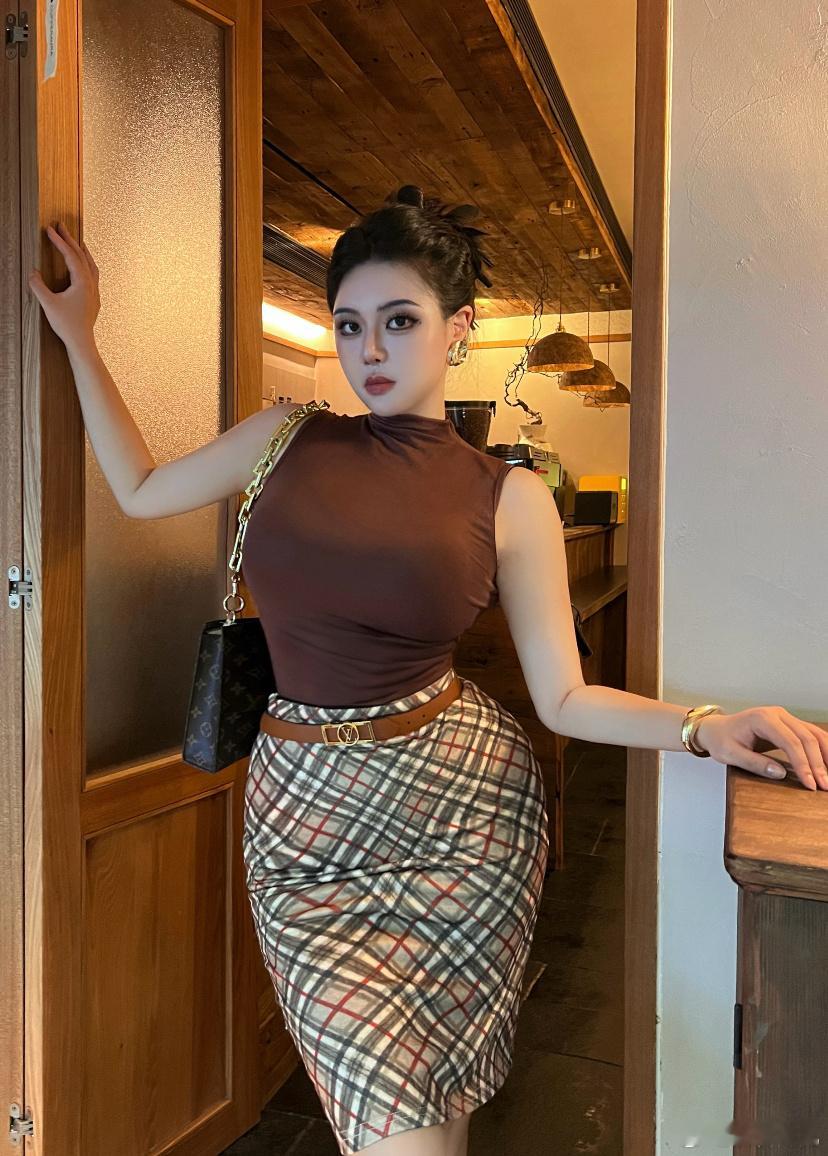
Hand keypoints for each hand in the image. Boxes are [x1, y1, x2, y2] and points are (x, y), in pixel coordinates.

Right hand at [28, 221, 100, 350]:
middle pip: (81, 256)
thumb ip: (38, 286)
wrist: (81, 342)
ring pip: (91, 265)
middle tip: (61, 226)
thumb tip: (32, 273)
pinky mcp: (94, 298)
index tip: (50, 229)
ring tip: (77, 241)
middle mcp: (91, 284)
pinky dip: (87, 264)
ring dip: (82, 251)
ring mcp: (95, 291)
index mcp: (82, 282)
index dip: (59, 241)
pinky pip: (93, 275)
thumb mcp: (48, 304)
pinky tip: (84, 266)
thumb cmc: (67, 325)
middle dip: (70, 240)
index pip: (70, 255)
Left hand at [695, 707, 827, 790]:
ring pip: (813, 734)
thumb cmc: (721, 740)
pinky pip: (811, 734)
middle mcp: (777, 714)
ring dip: (825, 756)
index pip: (790, 742)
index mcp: (762, 719)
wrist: (716, 729)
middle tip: (824, 786)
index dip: (803, 764)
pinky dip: (823, 748)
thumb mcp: (730, 755)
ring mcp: (785, 717)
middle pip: (805, 737)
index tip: (810, 784)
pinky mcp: (789, 723)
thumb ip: (754, 763)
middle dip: (817, 763)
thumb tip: (780, 773)